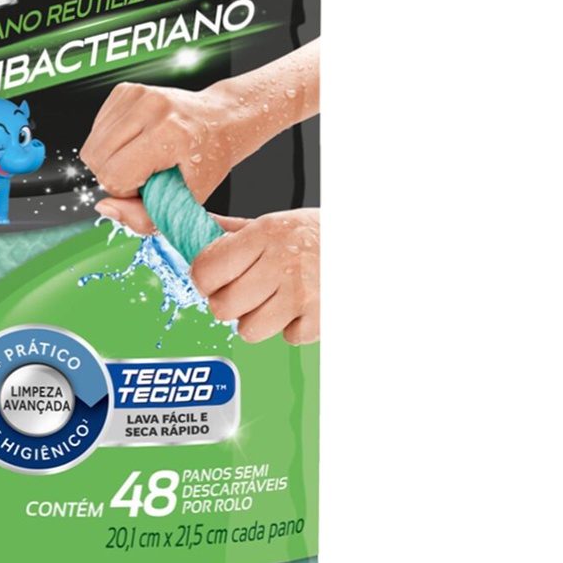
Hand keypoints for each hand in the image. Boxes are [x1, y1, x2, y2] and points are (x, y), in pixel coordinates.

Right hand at [80, 83, 245, 204]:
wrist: (220, 120)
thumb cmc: (206, 161)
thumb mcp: (185, 202)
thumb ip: (143, 217)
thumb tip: (103, 207)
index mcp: (169, 134)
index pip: (114, 176)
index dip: (126, 192)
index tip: (149, 186)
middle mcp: (151, 107)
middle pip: (97, 159)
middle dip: (115, 177)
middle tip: (144, 174)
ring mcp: (136, 94)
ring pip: (92, 145)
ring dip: (111, 161)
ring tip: (141, 159)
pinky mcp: (125, 89)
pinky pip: (96, 130)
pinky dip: (110, 144)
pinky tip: (134, 144)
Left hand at [190, 209, 319, 344]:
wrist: (368, 244)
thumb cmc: (317, 234)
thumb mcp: (273, 223)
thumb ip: (231, 231)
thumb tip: (193, 227)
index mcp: (264, 234)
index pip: (209, 268)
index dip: (202, 279)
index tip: (208, 280)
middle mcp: (281, 263)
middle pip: (223, 306)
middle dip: (226, 304)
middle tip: (240, 294)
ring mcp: (302, 294)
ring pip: (249, 330)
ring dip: (255, 321)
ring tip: (270, 303)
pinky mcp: (321, 318)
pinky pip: (286, 339)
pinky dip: (291, 329)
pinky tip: (299, 308)